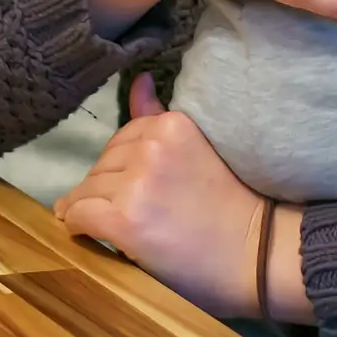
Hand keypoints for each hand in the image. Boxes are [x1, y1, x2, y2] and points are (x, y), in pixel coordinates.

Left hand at [53, 76, 279, 319]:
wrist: (258, 257)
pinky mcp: (124, 219)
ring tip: (116, 226)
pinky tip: (86, 233)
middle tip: (132, 211)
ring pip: (87, 188)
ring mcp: (137, 182)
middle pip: (103, 162)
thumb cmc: (234, 207)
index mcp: (173, 124)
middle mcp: (152, 146)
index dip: (128, 165)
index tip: (141, 187)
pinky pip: (79, 214)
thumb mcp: (199, 149)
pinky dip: (77, 224)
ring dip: (93, 206)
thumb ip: (159, 117)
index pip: (124, 135)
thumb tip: (138, 79)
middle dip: (109, 185)